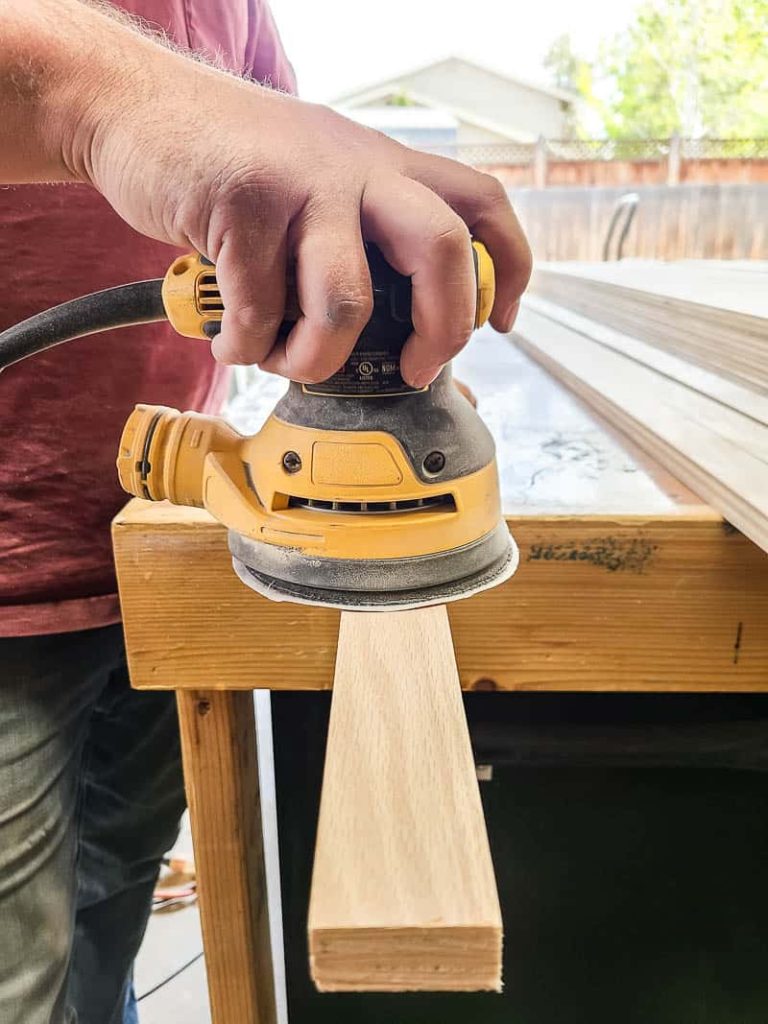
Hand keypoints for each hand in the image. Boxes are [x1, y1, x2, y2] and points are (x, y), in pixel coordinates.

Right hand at [12, 1, 531, 385]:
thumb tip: (388, 334)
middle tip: (418, 369)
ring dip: (318, 356)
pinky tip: (232, 341)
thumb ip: (356, 242)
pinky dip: (245, 345)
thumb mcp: (316, 185)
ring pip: (346, 298)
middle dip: (442, 329)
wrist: (138, 108)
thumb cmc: (233, 166)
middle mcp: (356, 167)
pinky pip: (259, 308)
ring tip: (286, 361)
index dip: (509, 267)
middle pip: (442, 248)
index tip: (500, 322)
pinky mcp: (241, 200)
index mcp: (385, 167)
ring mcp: (300, 182)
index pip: (481, 205)